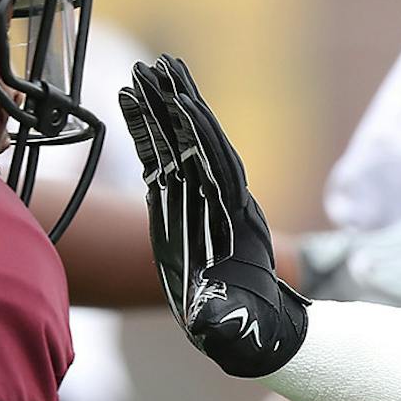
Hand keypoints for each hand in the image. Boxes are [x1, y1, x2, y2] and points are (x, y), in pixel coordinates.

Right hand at [119, 56, 308, 377]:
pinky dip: (159, 133)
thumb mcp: (228, 330)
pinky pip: (173, 161)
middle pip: (199, 144)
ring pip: (189, 144)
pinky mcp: (191, 204)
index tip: (181, 103)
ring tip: (152, 70)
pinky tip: (144, 105)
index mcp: (231, 226)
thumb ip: (217, 323)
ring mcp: (207, 200)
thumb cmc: (241, 332)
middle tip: (157, 67)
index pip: (213, 170)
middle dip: (178, 107)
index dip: (198, 137)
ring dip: (170, 108)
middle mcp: (221, 205)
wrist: (256, 328)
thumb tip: (205, 325)